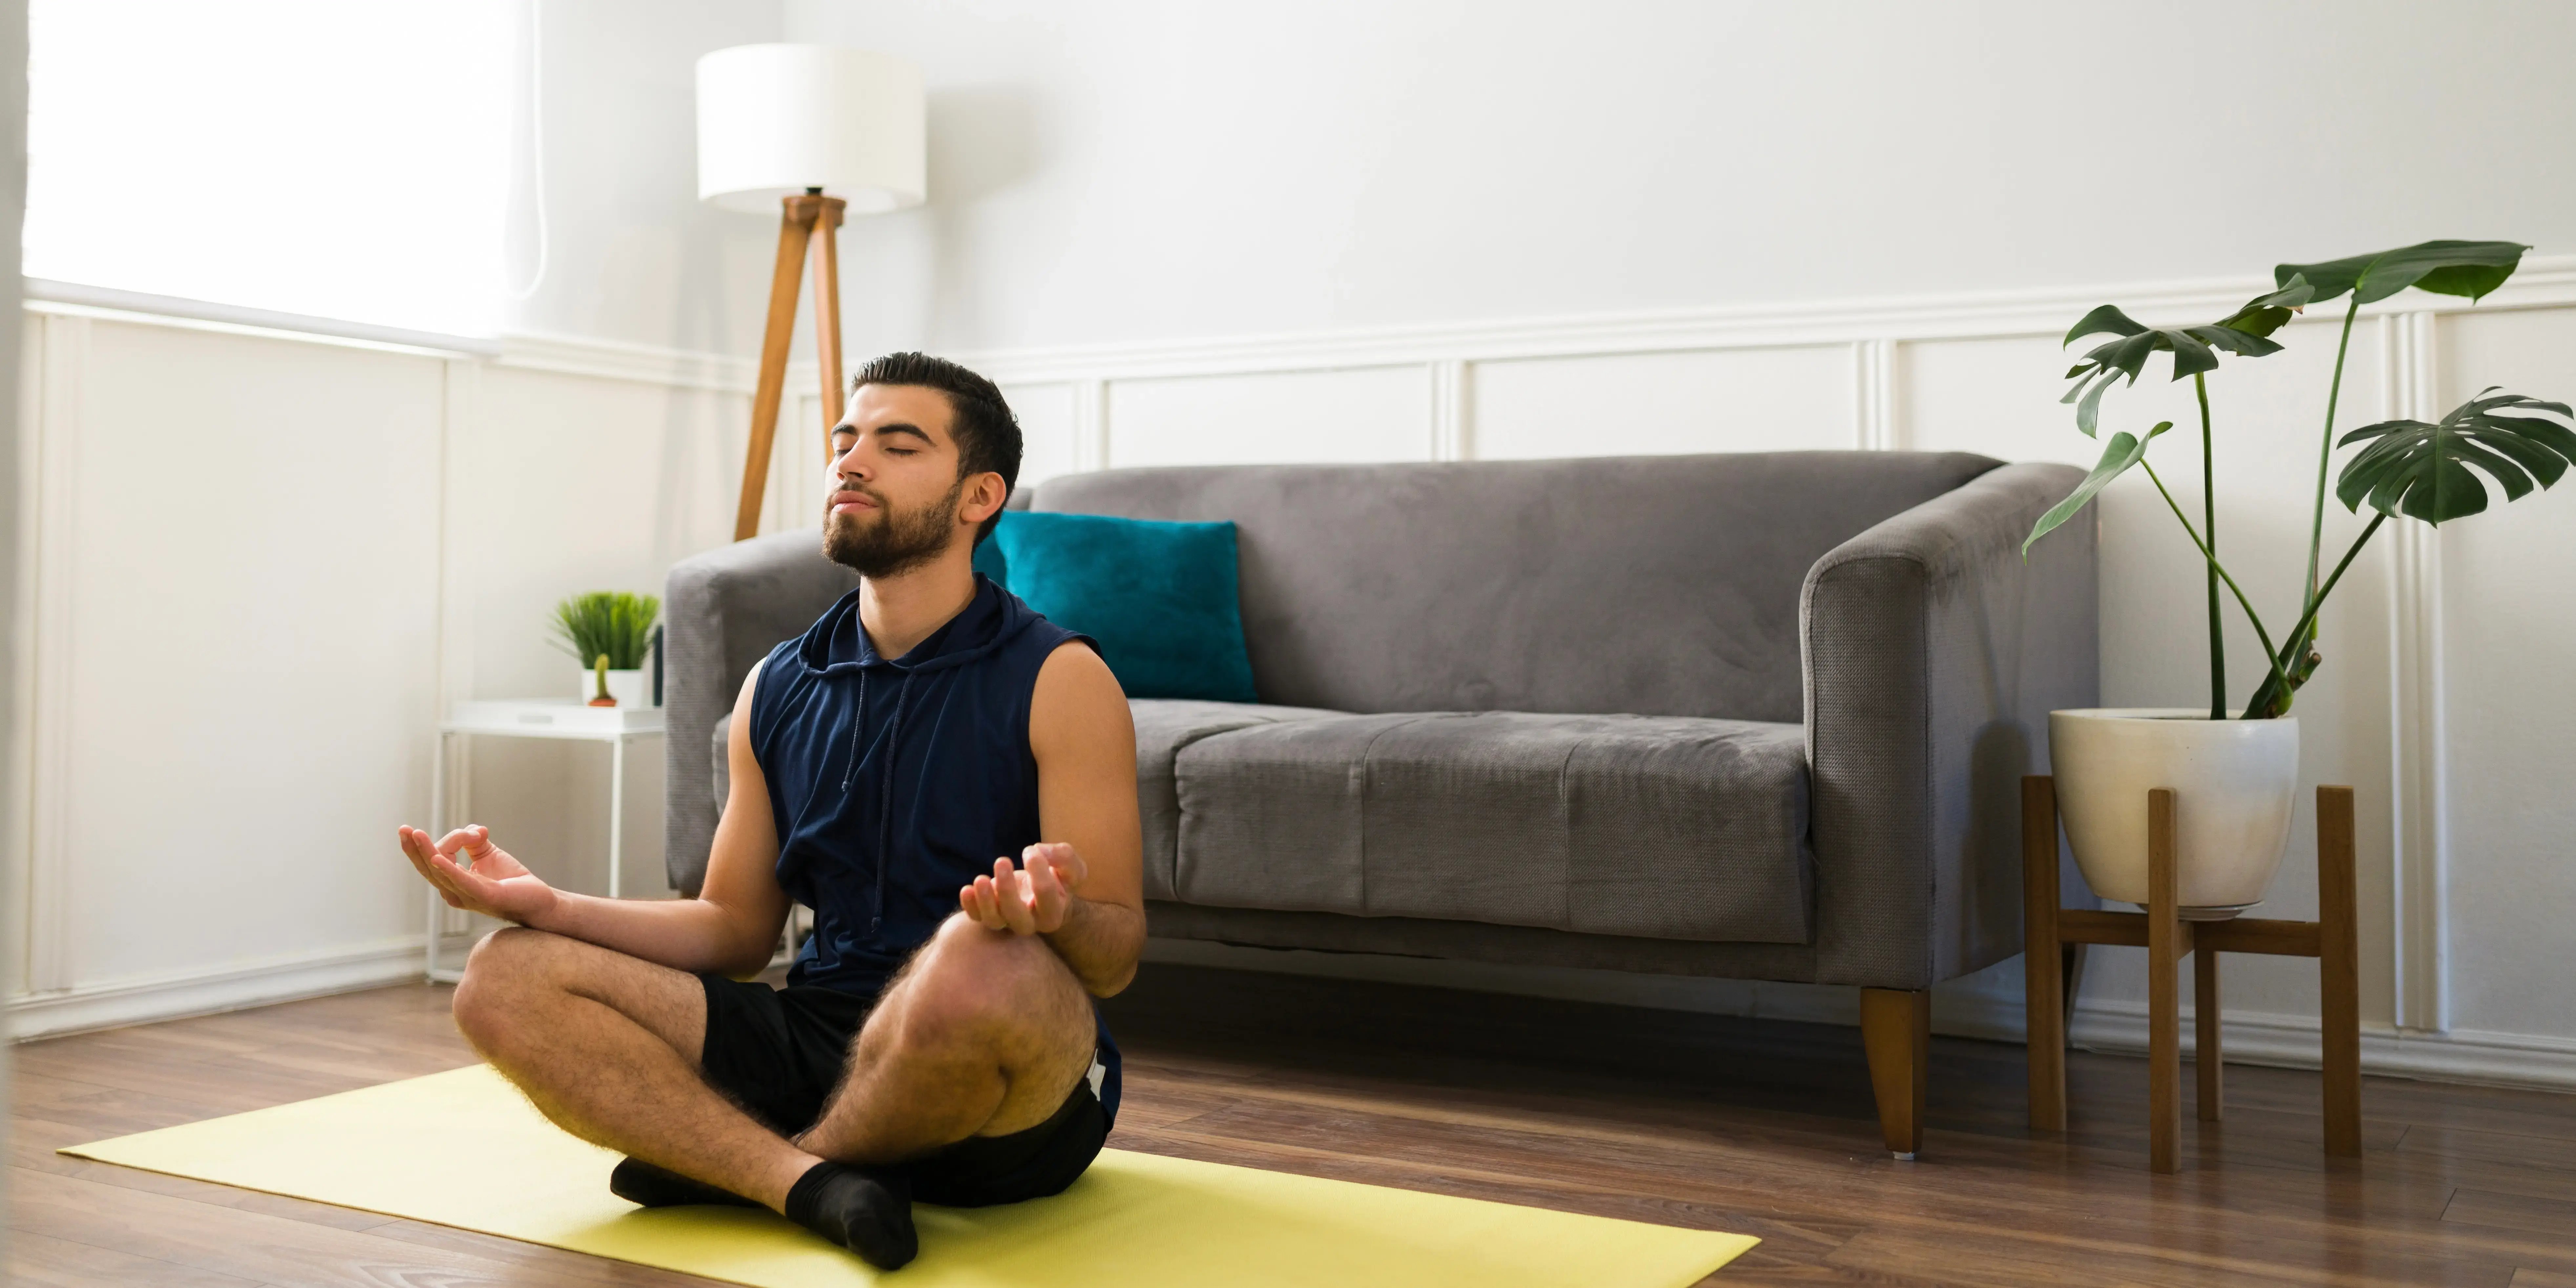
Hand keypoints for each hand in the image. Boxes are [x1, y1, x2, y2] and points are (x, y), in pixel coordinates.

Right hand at [398, 825, 558, 925]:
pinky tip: (438, 859)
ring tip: (415, 835)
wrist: (538, 899)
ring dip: (426, 852)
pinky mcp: (486, 896)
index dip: (451, 838)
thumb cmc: (511, 880)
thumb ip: (473, 841)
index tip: (476, 832)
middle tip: (403, 829)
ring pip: (440, 873)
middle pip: (428, 868)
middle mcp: (455, 892)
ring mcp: (468, 896)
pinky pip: (462, 882)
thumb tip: (472, 830)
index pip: (438, 857)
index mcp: (453, 883)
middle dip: (413, 849)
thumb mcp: (488, 854)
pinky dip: (449, 870)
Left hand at [958, 842, 1087, 935]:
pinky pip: (977, 917)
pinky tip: (967, 889)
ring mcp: (1008, 922)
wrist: (1045, 893)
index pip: (1046, 895)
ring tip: (981, 879)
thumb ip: (1062, 857)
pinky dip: (970, 905)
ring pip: (994, 920)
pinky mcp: (991, 916)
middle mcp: (1031, 924)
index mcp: (1053, 913)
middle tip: (1002, 861)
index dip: (1038, 871)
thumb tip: (1037, 850)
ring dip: (985, 900)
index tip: (1031, 850)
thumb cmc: (1059, 878)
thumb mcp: (1071, 866)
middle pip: (1016, 915)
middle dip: (1007, 890)